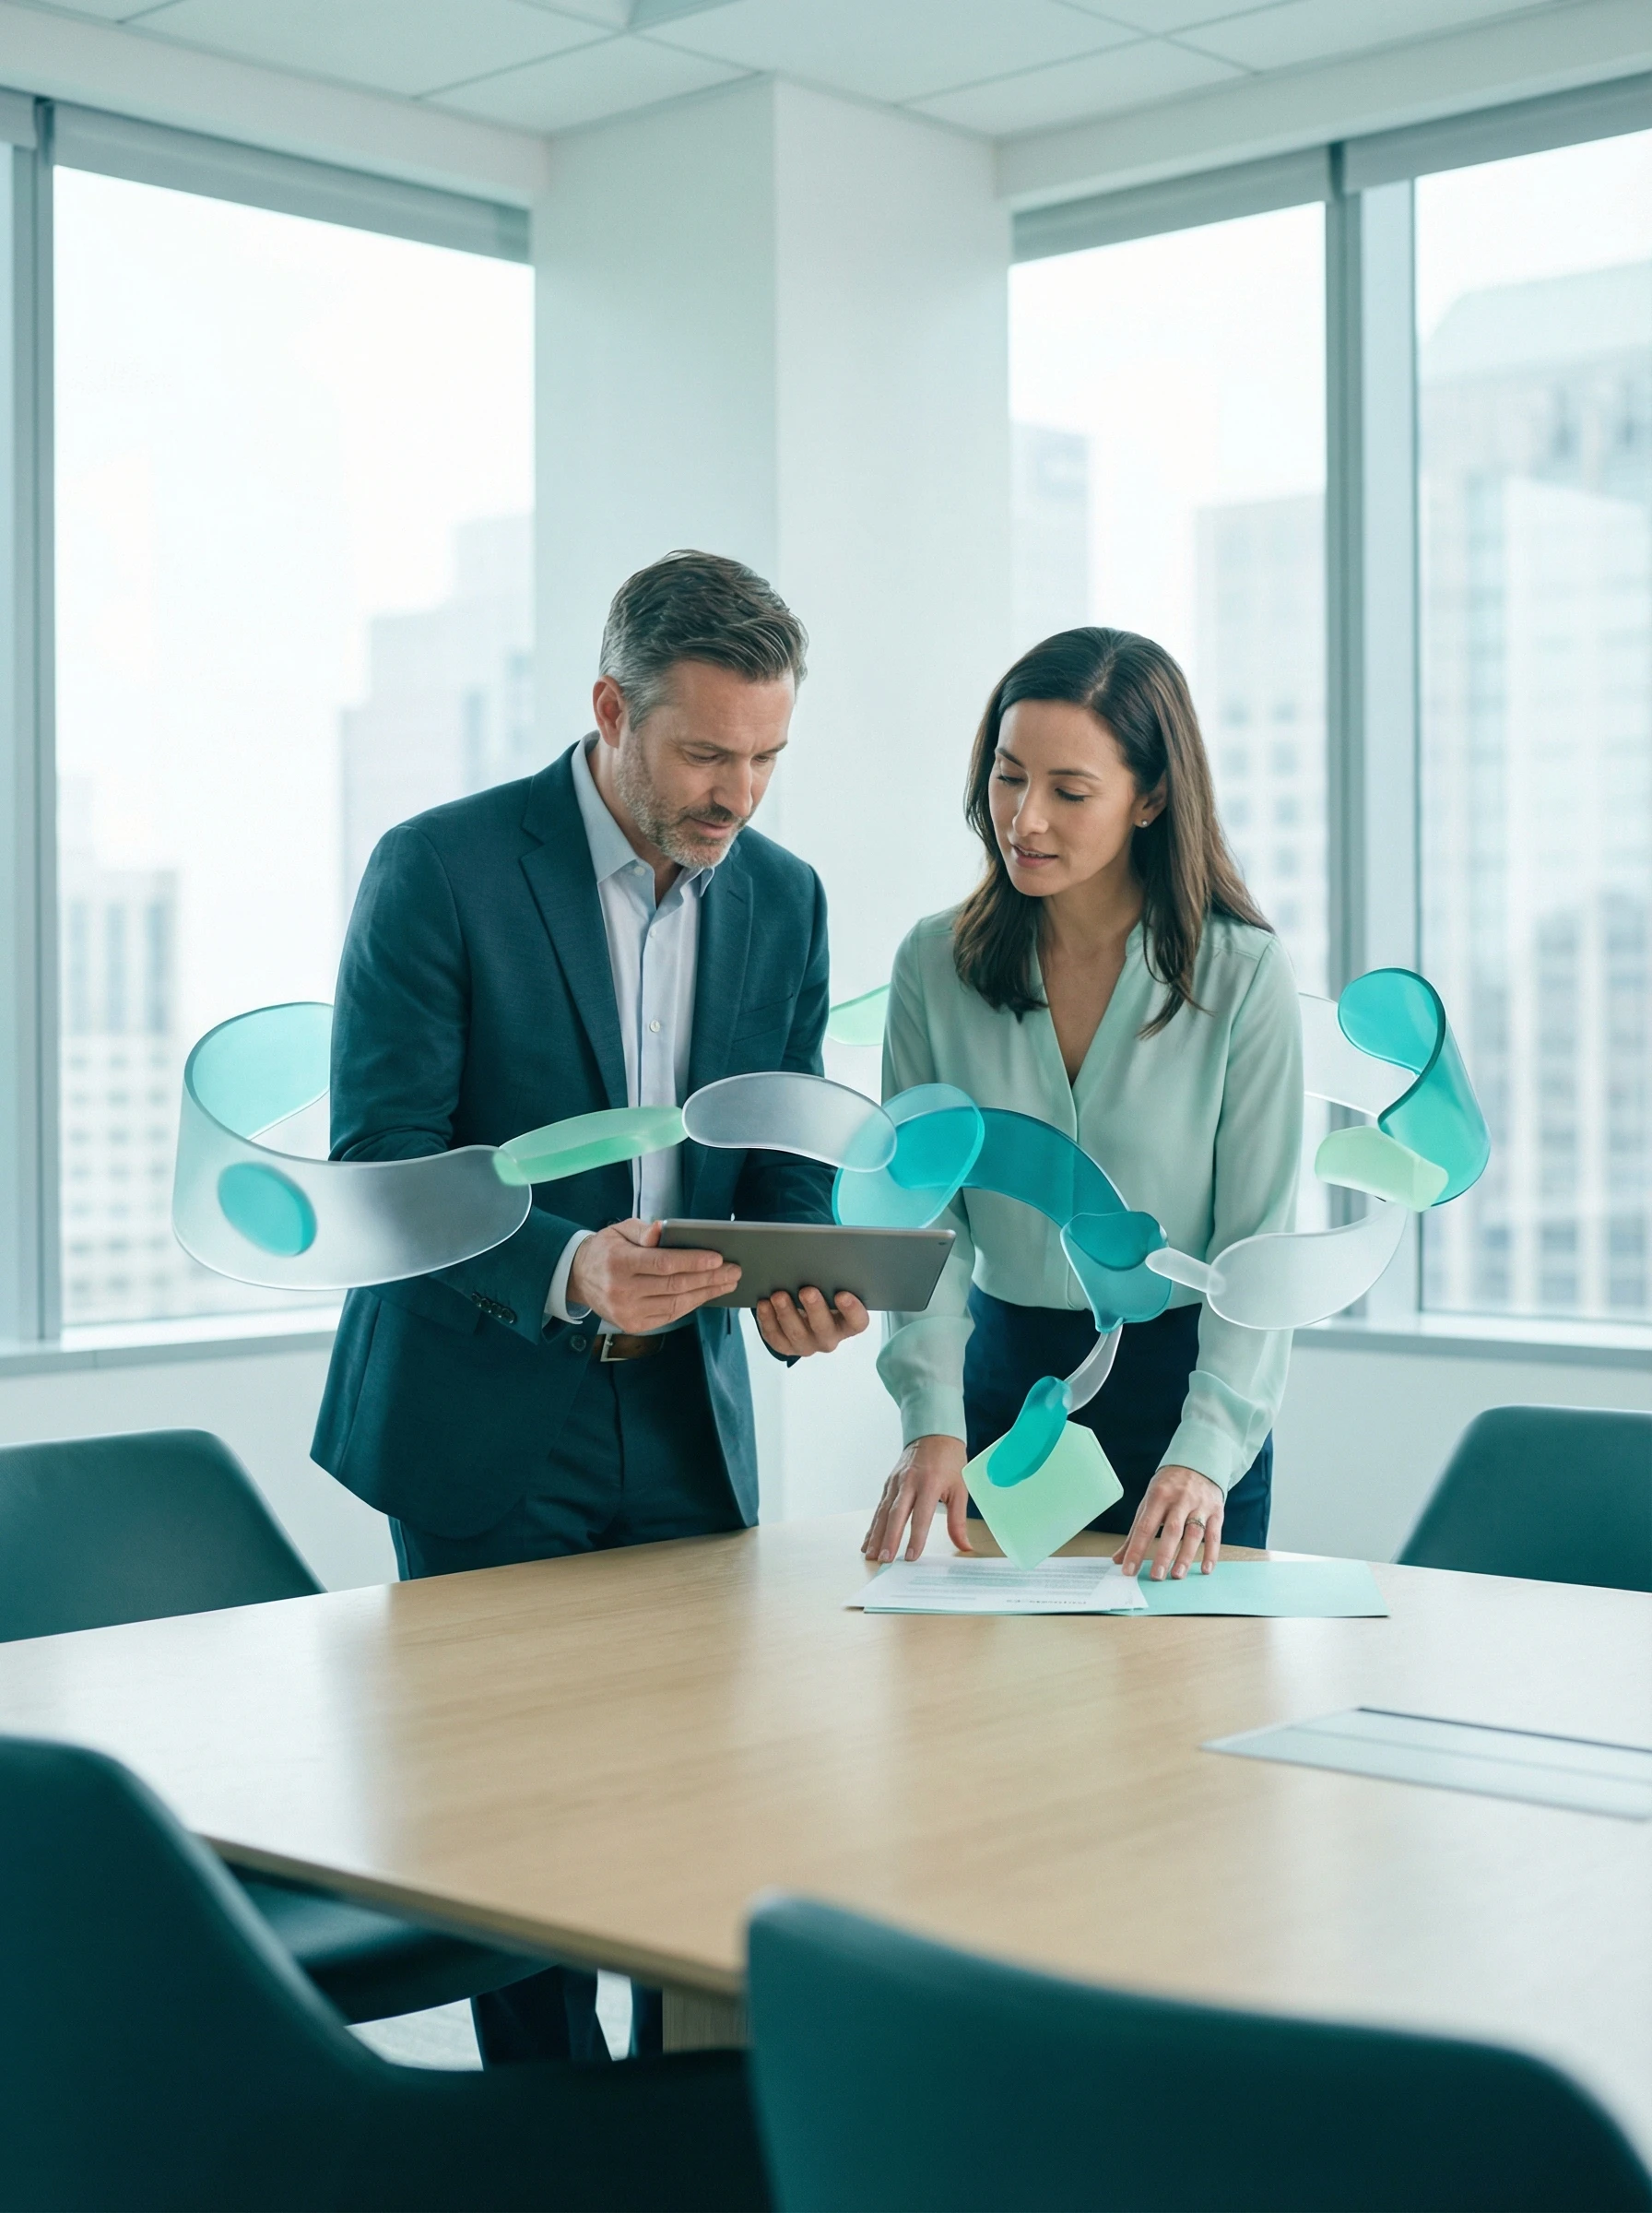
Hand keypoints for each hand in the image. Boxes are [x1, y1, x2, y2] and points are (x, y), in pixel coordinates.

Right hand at [567, 1219, 739, 1334]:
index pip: (663, 1263)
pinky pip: (670, 1315)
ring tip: (727, 1283)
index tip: (718, 1258)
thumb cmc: (607, 1249)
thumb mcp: (620, 1230)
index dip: (693, 1261)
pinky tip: (707, 1294)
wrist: (580, 1278)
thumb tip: (662, 1229)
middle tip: (734, 1270)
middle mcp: (622, 1290)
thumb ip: (644, 1231)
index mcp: (619, 1263)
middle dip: (709, 1278)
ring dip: (706, 1293)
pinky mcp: (633, 1325)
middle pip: (675, 1285)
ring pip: (676, 1303)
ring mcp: (627, 1312)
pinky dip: (691, 1304)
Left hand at [755, 1287, 868, 1358]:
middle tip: (807, 1291)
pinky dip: (768, 1320)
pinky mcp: (786, 1346)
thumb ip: (831, 1279)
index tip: (842, 1294)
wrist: (800, 1310)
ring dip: (787, 1314)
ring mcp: (807, 1344)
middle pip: (824, 1329)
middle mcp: (829, 1337)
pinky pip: (776, 1338)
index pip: (858, 1322)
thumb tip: (823, 1257)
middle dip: (815, 1309)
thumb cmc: (820, 1294)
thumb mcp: (829, 1287)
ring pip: (797, 1334)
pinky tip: (765, 1305)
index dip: (852, 1310)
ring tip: (779, 1295)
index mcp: (847, 1323)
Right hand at [862, 1434, 970, 1563]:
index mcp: (930, 1483)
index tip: (911, 1557)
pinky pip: (879, 1507)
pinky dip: (873, 1526)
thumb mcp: (960, 1488)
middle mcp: (909, 1482)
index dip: (916, 1537)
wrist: (934, 1433)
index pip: (921, 1516)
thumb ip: (958, 1520)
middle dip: (889, 1539)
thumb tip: (964, 1546)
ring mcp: (896, 1482)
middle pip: (897, 1515)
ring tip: (871, 1555)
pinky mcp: (888, 1483)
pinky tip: (868, 1541)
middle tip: (885, 1559)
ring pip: (883, 1512)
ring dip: (876, 1535)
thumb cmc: (950, 1461)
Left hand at [1113, 1463, 1223, 1580]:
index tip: (1128, 1569)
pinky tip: (1204, 1569)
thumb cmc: (1168, 1486)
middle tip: (1155, 1576)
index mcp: (1158, 1496)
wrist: (1197, 1462)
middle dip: (1163, 1554)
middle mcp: (1180, 1500)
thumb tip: (1119, 1558)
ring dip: (1185, 1556)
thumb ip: (1135, 1531)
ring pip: (1194, 1533)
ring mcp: (1200, 1505)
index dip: (1136, 1550)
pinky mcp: (1216, 1512)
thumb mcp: (1149, 1501)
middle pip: (1172, 1530)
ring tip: (1177, 1575)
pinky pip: (1214, 1535)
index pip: (1145, 1526)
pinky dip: (1211, 1553)